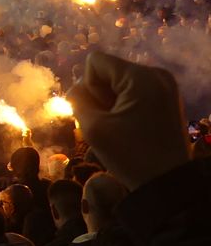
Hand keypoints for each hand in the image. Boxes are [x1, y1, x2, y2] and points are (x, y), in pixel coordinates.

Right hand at [67, 50, 189, 189]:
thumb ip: (77, 99)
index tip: (104, 113)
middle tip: (112, 122)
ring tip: (122, 126)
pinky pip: (133, 89)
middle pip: (109, 70)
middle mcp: (157, 74)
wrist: (168, 184)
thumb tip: (77, 89)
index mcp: (141, 77)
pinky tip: (131, 125)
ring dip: (111, 101)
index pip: (95, 62)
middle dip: (101, 94)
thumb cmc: (130, 155)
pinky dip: (124, 104)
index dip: (89, 87)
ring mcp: (165, 85)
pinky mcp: (167, 97)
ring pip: (119, 81)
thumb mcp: (93, 127)